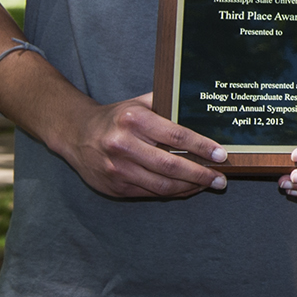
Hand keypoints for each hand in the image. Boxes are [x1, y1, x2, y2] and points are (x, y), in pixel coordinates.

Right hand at [60, 92, 227, 199]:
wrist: (76, 134)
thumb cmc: (117, 118)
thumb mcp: (140, 104)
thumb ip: (168, 105)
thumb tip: (203, 111)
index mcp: (133, 120)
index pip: (176, 136)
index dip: (201, 147)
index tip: (221, 155)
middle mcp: (123, 145)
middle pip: (170, 165)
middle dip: (200, 174)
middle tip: (221, 179)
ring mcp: (117, 169)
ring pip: (161, 185)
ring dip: (189, 187)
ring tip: (208, 184)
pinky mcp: (114, 187)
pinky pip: (150, 193)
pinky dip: (172, 192)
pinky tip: (186, 188)